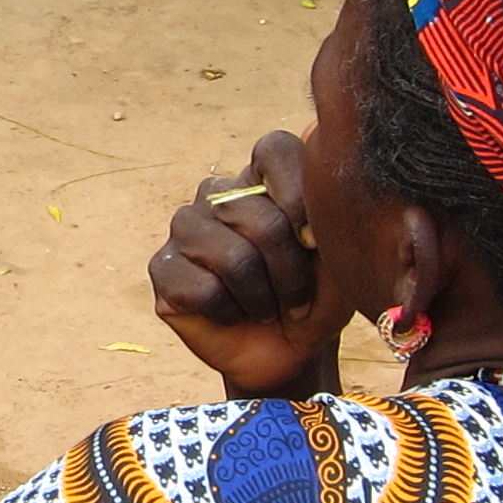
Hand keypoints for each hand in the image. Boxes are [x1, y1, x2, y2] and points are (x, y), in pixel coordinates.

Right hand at [147, 130, 350, 397]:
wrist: (288, 353)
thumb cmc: (317, 299)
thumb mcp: (339, 258)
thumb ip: (328, 219)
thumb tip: (305, 193)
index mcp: (262, 178)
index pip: (274, 149)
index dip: (299, 194)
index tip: (315, 241)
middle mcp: (219, 195)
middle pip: (259, 217)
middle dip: (291, 272)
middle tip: (298, 299)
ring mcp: (186, 229)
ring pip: (232, 257)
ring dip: (262, 297)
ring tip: (267, 308)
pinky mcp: (164, 269)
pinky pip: (202, 289)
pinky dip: (231, 314)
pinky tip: (234, 316)